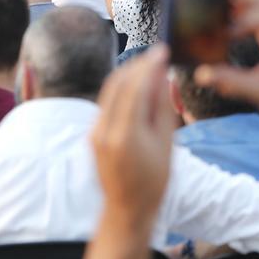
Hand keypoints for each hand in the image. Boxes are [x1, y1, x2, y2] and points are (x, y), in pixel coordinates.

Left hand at [91, 46, 175, 233]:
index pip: (135, 88)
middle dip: (137, 65)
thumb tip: (162, 75)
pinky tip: (137, 86)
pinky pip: (106, 104)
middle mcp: (104, 131)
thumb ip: (162, 107)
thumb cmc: (155, 180)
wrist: (127, 208)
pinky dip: (121, 90)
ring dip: (128, 74)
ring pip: (109, 91)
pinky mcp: (92, 135)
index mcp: (125, 135)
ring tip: (148, 65)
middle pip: (118, 84)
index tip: (162, 50)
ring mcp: (94, 133)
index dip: (149, 65)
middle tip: (156, 53)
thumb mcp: (167, 144)